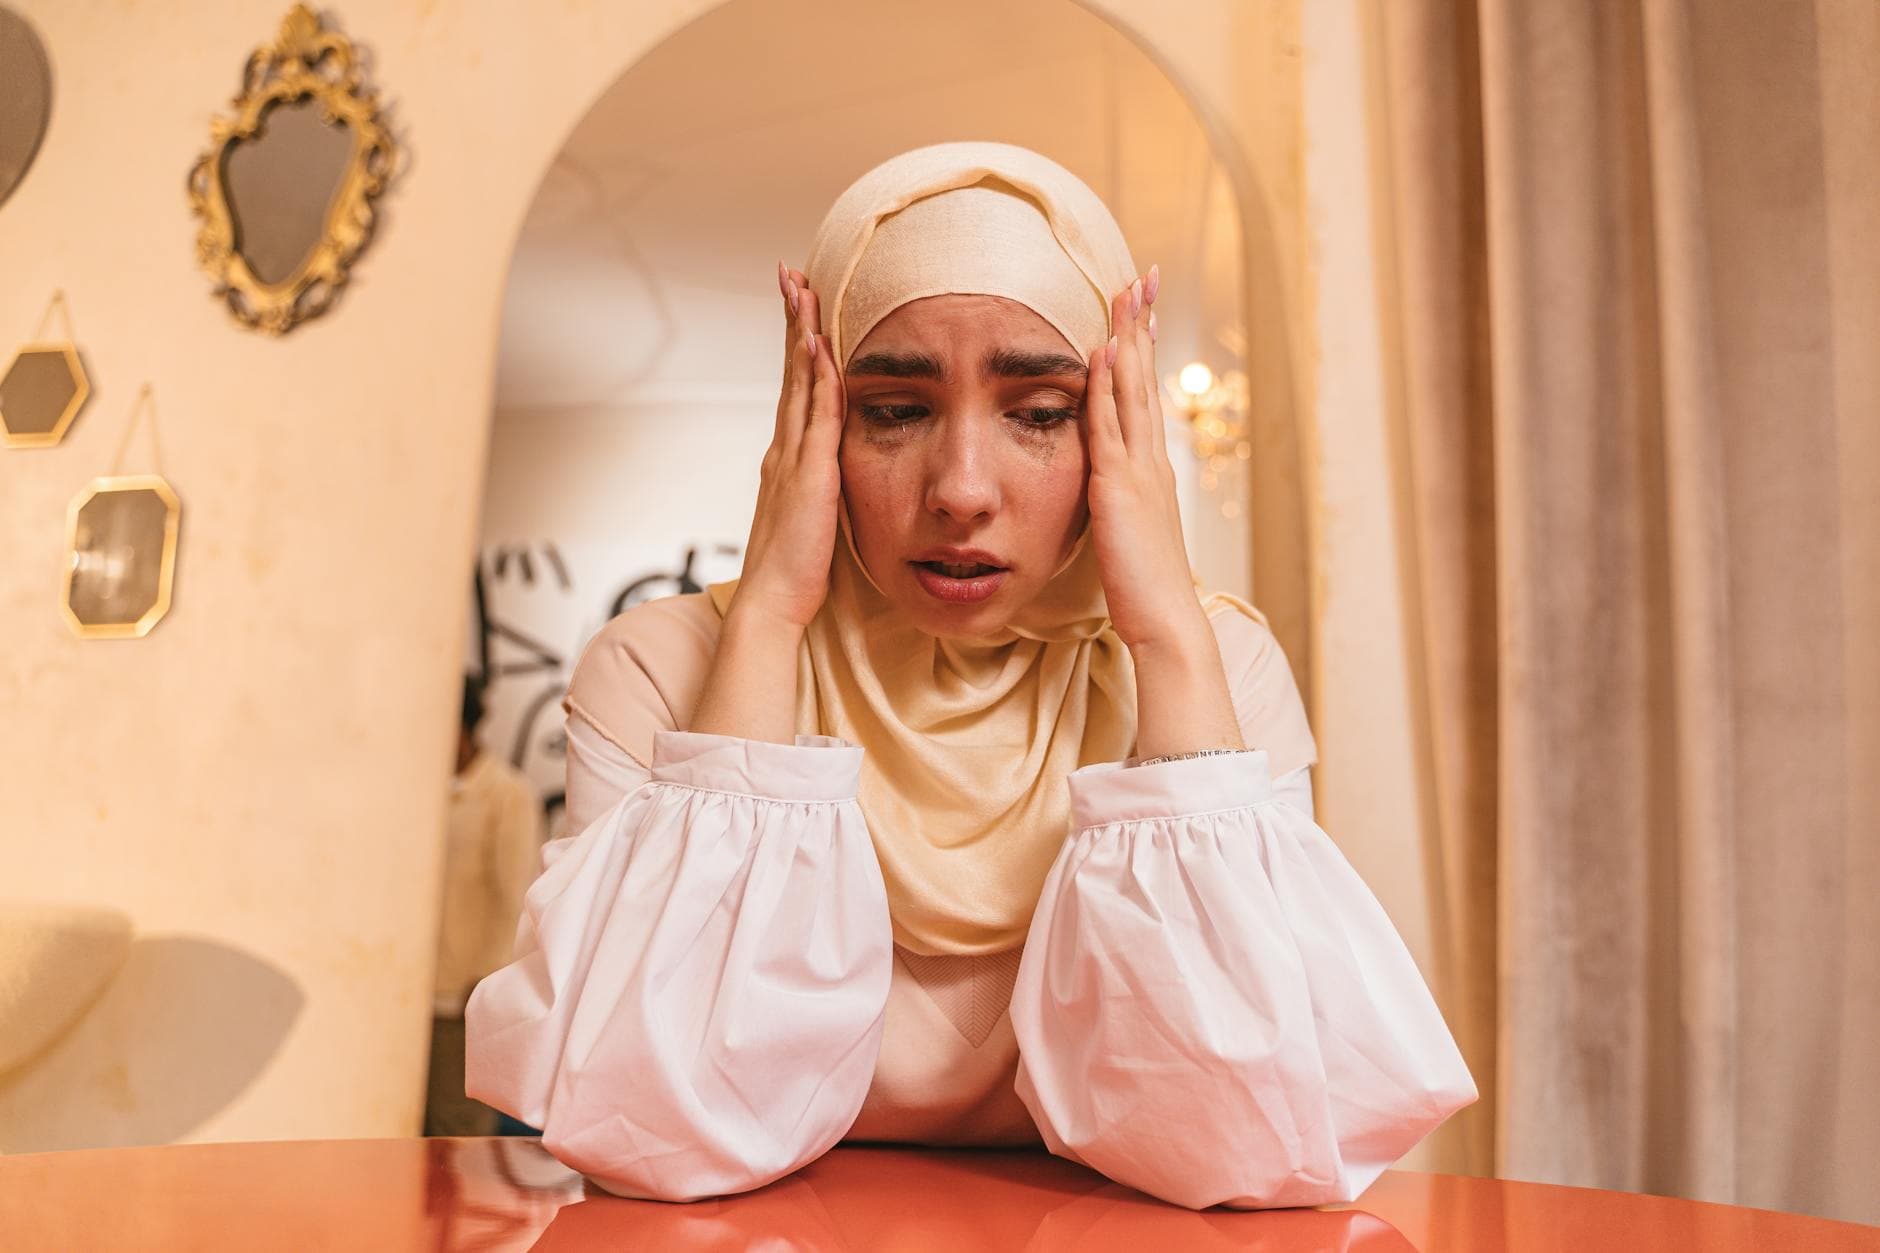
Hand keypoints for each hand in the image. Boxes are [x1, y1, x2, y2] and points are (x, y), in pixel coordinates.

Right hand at [688, 266, 843, 743]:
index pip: (795, 390)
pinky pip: (813, 414)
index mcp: (786, 461)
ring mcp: (791, 458)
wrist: (773, 605)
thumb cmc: (795, 575)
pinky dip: (814, 377)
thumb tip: (835, 480)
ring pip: (797, 381)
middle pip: (790, 371)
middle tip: (790, 274)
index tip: (800, 307)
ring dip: (799, 333)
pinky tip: (818, 345)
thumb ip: (821, 493)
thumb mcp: (814, 521)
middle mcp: (783, 450)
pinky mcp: (806, 473)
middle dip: (792, 321)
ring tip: (800, 289)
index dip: (797, 347)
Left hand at [1083, 267, 1243, 756]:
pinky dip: (1105, 385)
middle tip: (1142, 277)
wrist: (1167, 622)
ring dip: (1127, 338)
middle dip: (1142, 326)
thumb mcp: (1129, 536)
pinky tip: (1101, 351)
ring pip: (1131, 390)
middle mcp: (1151, 462)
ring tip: (1127, 292)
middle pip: (1143, 379)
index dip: (1140, 353)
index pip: (1143, 399)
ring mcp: (1139, 471)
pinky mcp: (1119, 487)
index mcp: (1152, 472)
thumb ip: (1120, 508)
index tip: (1139, 312)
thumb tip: (1108, 496)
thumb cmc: (1146, 591)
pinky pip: (1109, 424)